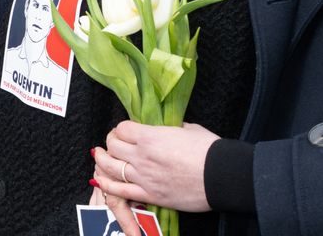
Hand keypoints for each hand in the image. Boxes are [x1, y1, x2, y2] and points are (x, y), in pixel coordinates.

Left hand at [92, 121, 218, 212]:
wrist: (223, 177)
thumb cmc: (210, 151)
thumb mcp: (189, 129)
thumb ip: (171, 128)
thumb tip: (167, 128)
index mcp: (150, 137)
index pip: (122, 128)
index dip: (121, 129)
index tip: (125, 131)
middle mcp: (142, 155)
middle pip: (112, 145)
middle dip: (112, 142)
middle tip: (115, 143)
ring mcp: (144, 176)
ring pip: (111, 166)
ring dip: (103, 160)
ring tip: (100, 156)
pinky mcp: (150, 195)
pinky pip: (120, 190)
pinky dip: (106, 184)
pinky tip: (99, 178)